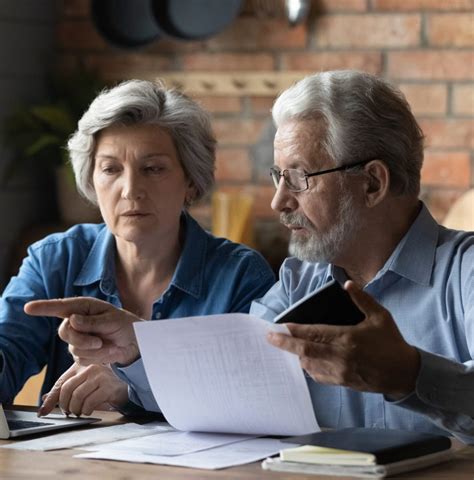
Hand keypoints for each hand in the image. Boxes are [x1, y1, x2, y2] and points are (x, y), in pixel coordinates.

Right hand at [24, 297, 141, 365]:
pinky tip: (106, 350)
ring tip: (106, 343)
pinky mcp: (81, 352)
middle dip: (81, 339)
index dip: (43, 308)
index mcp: (83, 307)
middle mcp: (77, 321)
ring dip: (92, 348)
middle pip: (64, 332)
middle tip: (99, 341)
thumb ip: (92, 322)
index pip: (60, 306)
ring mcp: (78, 337)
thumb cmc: (125, 325)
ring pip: (73, 347)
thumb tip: (72, 320)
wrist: (133, 343)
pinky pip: (81, 357)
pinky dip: (96, 356)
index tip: (28, 308)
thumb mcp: (111, 320)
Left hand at [38, 363, 128, 416]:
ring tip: (80, 412)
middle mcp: (90, 368)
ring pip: (77, 396)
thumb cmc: (104, 386)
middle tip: (69, 412)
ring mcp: (99, 376)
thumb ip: (66, 392)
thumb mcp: (84, 387)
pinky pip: (90, 402)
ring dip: (76, 409)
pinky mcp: (107, 386)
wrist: (127, 386)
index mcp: (81, 366)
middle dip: (65, 405)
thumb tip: (44, 402)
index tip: (43, 412)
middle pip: (67, 389)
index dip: (51, 399)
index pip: (61, 383)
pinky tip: (89, 411)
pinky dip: (86, 410)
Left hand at [267, 281, 419, 397]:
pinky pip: (318, 376)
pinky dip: (307, 367)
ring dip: (295, 355)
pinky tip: (303, 360)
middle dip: (284, 344)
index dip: (295, 330)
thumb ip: (362, 299)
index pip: (314, 333)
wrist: (405, 374)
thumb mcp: (380, 316)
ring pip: (308, 364)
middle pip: (304, 351)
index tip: (280, 326)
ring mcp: (339, 372)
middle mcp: (340, 356)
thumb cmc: (391, 342)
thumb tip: (348, 284)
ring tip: (284, 346)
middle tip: (269, 338)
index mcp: (347, 338)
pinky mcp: (342, 382)